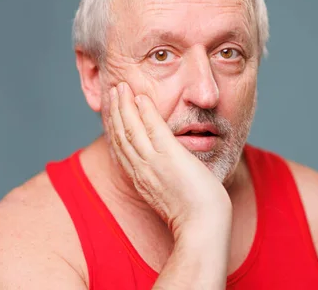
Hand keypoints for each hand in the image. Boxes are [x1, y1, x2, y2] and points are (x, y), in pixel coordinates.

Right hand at [106, 82, 231, 236]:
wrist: (203, 228)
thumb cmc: (197, 216)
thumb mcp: (173, 194)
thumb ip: (168, 178)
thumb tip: (175, 169)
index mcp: (141, 180)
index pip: (123, 149)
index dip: (116, 128)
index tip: (115, 111)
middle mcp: (141, 171)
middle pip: (121, 136)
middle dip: (115, 112)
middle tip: (113, 92)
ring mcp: (153, 163)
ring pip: (130, 129)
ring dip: (124, 106)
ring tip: (121, 88)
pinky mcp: (169, 157)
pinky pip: (152, 128)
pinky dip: (144, 111)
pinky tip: (141, 97)